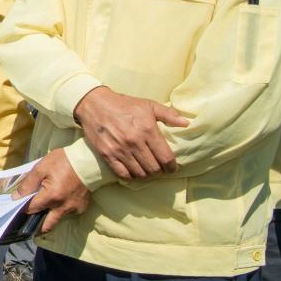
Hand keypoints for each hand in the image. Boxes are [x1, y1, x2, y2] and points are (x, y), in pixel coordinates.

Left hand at [13, 148, 90, 233]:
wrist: (89, 161)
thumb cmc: (63, 162)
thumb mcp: (41, 168)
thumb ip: (28, 184)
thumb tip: (16, 197)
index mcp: (51, 197)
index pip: (32, 210)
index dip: (23, 209)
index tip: (18, 206)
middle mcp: (63, 207)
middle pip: (46, 226)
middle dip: (36, 227)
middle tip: (28, 223)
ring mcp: (74, 209)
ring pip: (57, 220)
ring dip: (48, 217)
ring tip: (42, 208)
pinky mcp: (81, 208)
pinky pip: (67, 213)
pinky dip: (60, 210)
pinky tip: (58, 200)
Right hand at [73, 85, 188, 179]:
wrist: (94, 103)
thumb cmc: (123, 104)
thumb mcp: (148, 105)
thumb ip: (168, 114)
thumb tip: (186, 123)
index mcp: (147, 129)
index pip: (166, 158)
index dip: (172, 167)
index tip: (172, 168)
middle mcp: (134, 141)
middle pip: (154, 168)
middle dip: (159, 171)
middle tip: (159, 168)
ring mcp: (119, 149)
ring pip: (140, 173)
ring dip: (146, 174)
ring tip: (147, 169)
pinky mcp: (107, 154)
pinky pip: (123, 174)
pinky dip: (130, 176)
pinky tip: (133, 171)